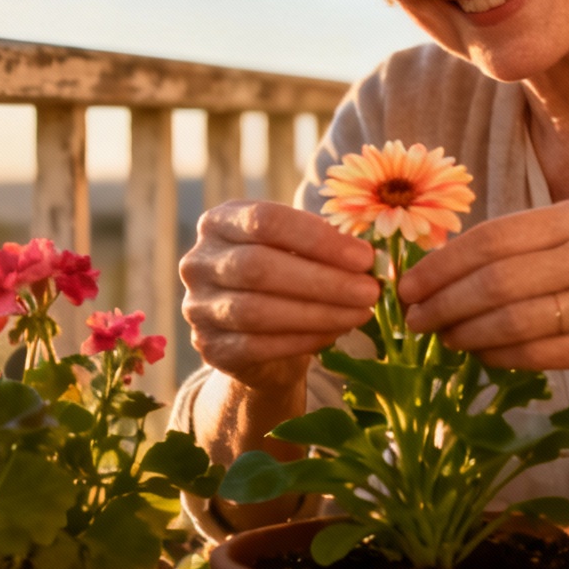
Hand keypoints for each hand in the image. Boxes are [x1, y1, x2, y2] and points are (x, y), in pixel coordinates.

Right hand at [180, 201, 378, 393]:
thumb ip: (324, 245)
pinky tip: (336, 333)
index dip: (318, 238)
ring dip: (319, 313)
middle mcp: (199, 261)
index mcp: (219, 222)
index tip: (364, 257)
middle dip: (324, 280)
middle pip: (259, 267)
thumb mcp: (296, 250)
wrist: (256, 337)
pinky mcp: (210, 348)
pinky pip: (258, 346)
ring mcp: (198, 307)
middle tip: (370, 290)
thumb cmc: (284, 278)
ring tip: (361, 313)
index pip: (265, 221)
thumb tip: (369, 258)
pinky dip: (304, 339)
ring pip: (258, 311)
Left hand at [398, 197, 568, 376]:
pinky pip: (536, 354)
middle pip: (496, 282)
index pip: (492, 238)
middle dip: (443, 303)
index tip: (408, 284)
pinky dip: (498, 356)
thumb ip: (521, 244)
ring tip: (442, 337)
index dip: (441, 265)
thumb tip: (437, 267)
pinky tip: (480, 353)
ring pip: (513, 322)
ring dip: (465, 333)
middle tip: (414, 319)